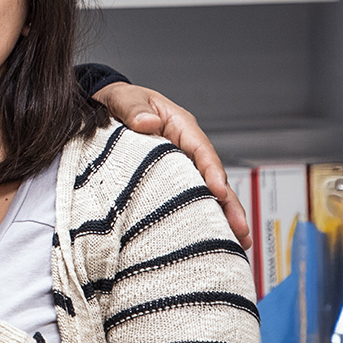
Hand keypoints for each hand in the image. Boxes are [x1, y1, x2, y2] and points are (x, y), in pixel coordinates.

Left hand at [93, 82, 251, 248]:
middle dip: (229, 204)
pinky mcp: (168, 180)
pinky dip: (199, 216)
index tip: (219, 191)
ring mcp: (179, 166)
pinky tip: (209, 237)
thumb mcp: (123, 99)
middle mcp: (184, 148)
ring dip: (221, 216)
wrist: (102, 107)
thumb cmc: (118, 102)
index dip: (212, 171)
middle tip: (240, 230)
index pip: (201, 150)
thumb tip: (148, 122)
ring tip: (238, 242)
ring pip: (204, 192)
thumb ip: (134, 109)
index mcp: (179, 126)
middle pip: (212, 177)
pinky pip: (186, 198)